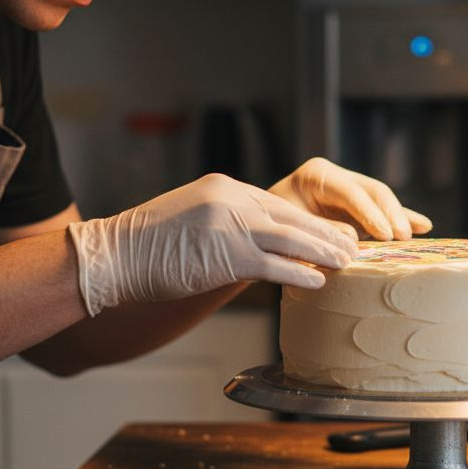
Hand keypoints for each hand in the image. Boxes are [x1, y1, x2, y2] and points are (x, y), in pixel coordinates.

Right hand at [67, 173, 356, 316]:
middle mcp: (232, 200)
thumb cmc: (148, 244)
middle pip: (292, 217)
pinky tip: (319, 281)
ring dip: (324, 253)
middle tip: (353, 246)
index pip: (276, 204)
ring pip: (292, 239)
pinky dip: (301, 274)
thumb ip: (224, 218)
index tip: (329, 231)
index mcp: (224, 188)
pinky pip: (277, 265)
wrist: (114, 255)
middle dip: (325, 234)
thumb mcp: (191, 215)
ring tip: (348, 263)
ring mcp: (232, 226)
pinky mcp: (229, 255)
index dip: (306, 221)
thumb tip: (255, 236)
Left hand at [269, 157, 432, 241]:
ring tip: (414, 234)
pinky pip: (384, 212)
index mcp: (317, 175)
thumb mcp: (291, 227)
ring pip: (383, 200)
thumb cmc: (270, 227)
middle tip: (402, 238)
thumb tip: (354, 239)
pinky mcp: (358, 208)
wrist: (260, 231)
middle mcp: (338, 178)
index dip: (370, 213)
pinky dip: (402, 219)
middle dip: (391, 214)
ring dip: (400, 218)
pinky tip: (423, 226)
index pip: (351, 191)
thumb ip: (322, 230)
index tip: (385, 235)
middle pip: (373, 191)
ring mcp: (350, 192)